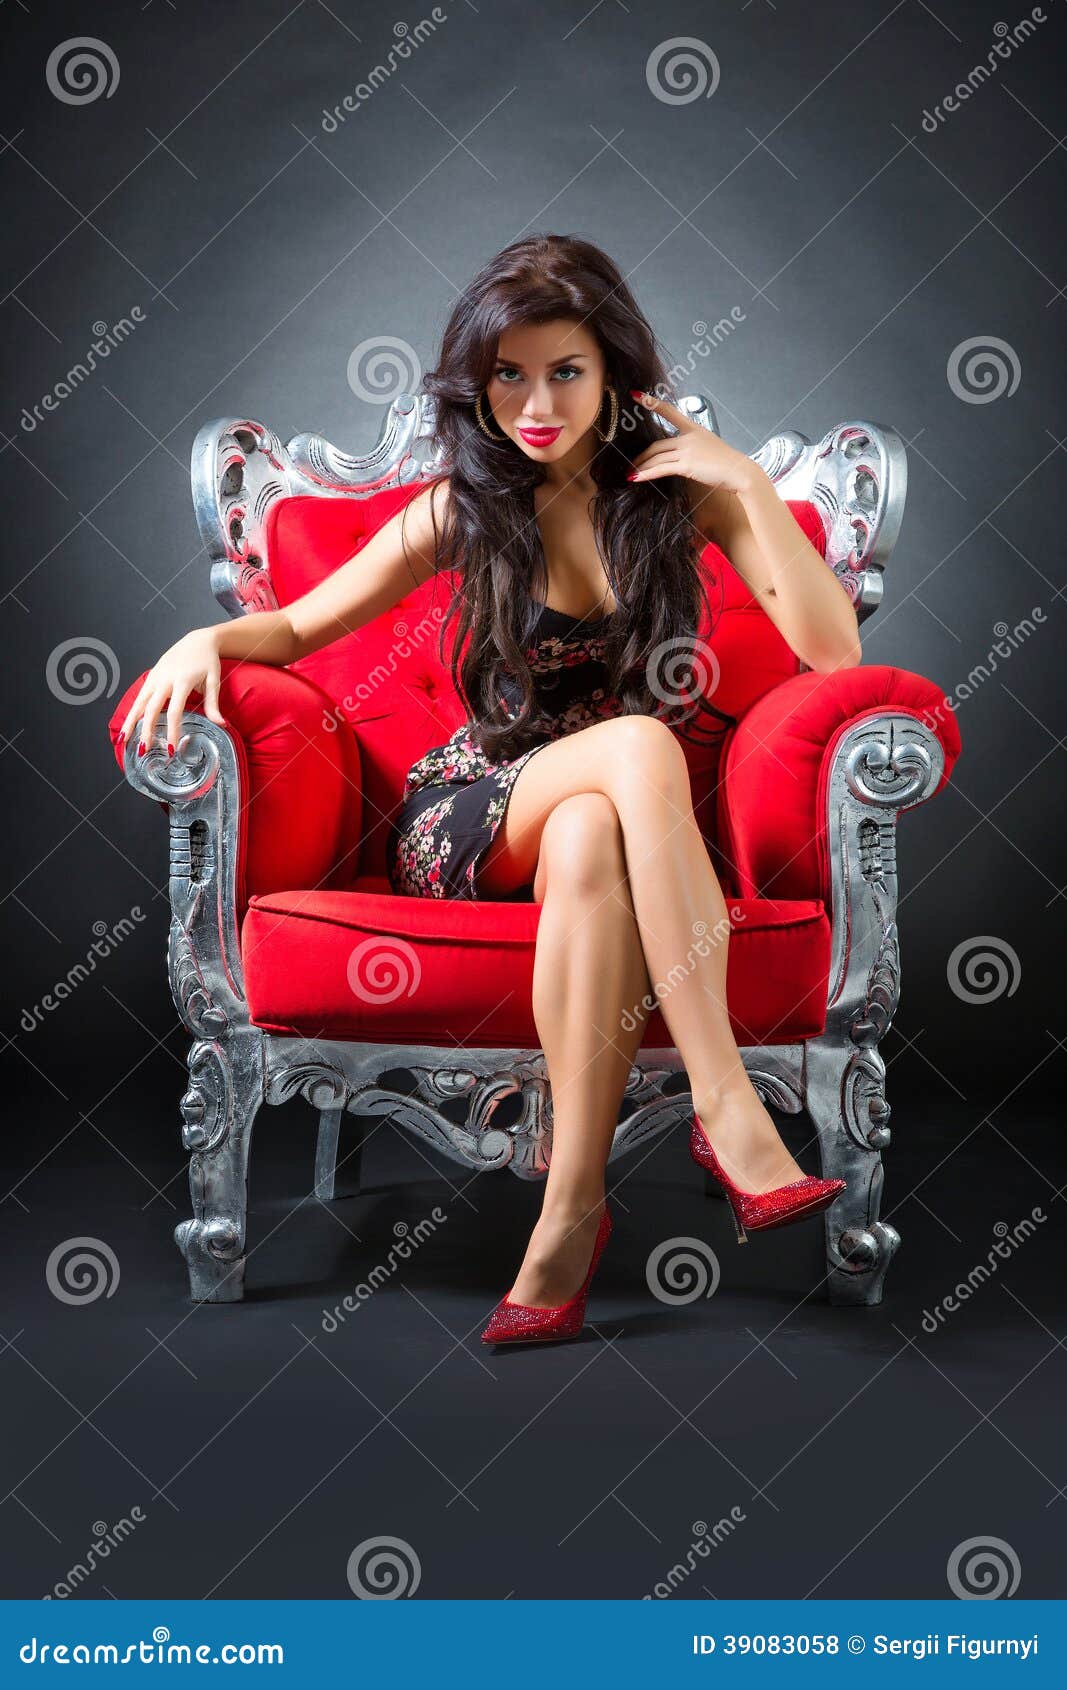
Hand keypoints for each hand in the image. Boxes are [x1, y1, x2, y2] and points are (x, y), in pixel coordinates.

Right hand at [118, 628, 227, 759]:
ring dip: (130, 721)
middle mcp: (165, 678)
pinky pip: (139, 696)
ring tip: (123, 740)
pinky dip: (132, 711)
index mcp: (182, 680)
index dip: (172, 730)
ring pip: (139, 702)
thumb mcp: (214, 680)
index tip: (172, 748)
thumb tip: (221, 725)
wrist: (198, 639)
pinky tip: (127, 724)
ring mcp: (155, 677)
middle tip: (143, 750)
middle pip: (151, 708)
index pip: (174, 710)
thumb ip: (213, 704)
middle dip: (146, 730)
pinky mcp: (151, 676)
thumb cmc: (207, 661)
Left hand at [627, 389, 758, 494]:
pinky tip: (636, 478)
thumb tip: (683, 455)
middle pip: (657, 444)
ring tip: (631, 474)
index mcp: (694, 428)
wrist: (739, 472)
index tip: (636, 394)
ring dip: (641, 467)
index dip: (651, 402)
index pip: (669, 411)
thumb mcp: (710, 447)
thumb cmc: (727, 463)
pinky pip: (661, 469)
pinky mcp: (687, 464)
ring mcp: (687, 450)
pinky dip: (646, 474)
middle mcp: (688, 437)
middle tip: (631, 464)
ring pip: (656, 457)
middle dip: (642, 456)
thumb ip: (694, 447)